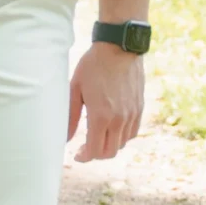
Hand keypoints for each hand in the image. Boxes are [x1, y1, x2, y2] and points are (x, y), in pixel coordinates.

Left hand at [67, 40, 145, 160]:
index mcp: (101, 116)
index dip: (84, 157)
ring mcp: (132, 114)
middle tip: (85, 148)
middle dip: (96, 155)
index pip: (95, 150)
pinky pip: (133, 132)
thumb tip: (66, 139)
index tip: (77, 155)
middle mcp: (119, 119)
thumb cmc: (93, 66)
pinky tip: (112, 129)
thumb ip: (71, 117)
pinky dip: (122, 136)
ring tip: (98, 137)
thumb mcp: (75, 89)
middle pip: (110, 152)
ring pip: (122, 144)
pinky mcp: (139, 108)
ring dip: (109, 146)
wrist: (119, 47)